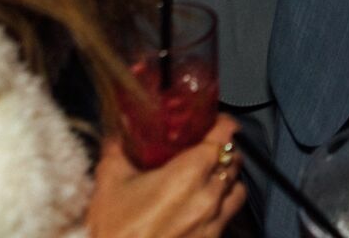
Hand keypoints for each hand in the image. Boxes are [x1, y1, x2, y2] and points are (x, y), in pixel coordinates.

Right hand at [85, 116, 244, 237]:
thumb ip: (118, 148)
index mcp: (189, 173)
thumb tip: (120, 130)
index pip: (225, 135)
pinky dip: (224, 204)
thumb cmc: (116, 230)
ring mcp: (215, 221)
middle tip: (206, 147)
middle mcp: (209, 195)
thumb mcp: (110, 182)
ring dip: (228, 177)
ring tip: (210, 176)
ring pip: (239, 188)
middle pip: (235, 159)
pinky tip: (204, 204)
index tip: (214, 121)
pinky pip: (231, 215)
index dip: (222, 123)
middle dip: (224, 149)